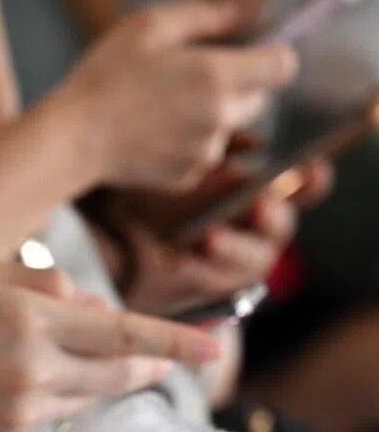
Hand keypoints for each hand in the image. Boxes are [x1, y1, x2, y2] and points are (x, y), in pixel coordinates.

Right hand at [0, 258, 220, 431]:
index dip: (173, 340)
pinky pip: (51, 412)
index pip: (122, 333)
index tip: (213, 346)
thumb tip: (95, 309)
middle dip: (147, 364)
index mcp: (29, 320)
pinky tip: (32, 371)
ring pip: (86, 396)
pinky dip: (59, 391)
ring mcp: (16, 408)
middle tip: (165, 356)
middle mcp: (31, 370)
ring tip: (70, 351)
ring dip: (96, 375)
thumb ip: (48, 286)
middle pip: (115, 373)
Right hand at [58, 0, 296, 191]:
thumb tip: (238, 12)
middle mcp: (219, 117)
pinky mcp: (185, 177)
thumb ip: (202, 15)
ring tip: (163, 111)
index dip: (271, 58)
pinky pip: (202, 157)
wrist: (72, 141)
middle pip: (258, 100)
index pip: (283, 66)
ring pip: (227, 129)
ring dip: (208, 119)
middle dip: (236, 88)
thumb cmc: (104, 79)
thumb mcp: (148, 26)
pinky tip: (153, 136)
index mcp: (218, 75)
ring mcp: (204, 152)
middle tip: (189, 82)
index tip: (251, 56)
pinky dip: (186, 146)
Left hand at [109, 160, 332, 313]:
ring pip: (252, 259)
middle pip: (280, 226)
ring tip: (210, 236)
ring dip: (233, 247)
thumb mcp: (185, 163)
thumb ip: (222, 149)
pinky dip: (195, 271)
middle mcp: (258, 231)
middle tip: (259, 204)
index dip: (311, 181)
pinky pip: (210, 283)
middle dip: (272, 216)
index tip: (311, 168)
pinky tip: (176, 259)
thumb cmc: (160, 193)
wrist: (120, 238)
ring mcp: (238, 263)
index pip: (302, 188)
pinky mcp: (211, 288)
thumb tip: (254, 143)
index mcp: (263, 195)